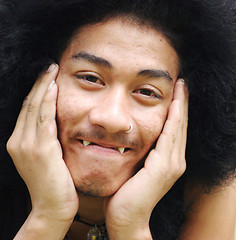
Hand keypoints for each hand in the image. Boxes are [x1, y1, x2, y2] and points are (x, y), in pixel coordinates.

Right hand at [7, 64, 77, 237]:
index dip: (38, 91)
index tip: (48, 75)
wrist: (52, 208)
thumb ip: (49, 140)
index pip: (28, 110)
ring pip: (34, 108)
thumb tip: (59, 123)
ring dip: (44, 87)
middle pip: (29, 104)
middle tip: (50, 65)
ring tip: (52, 70)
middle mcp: (19, 141)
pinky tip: (54, 88)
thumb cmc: (56, 184)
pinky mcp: (40, 151)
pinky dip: (48, 102)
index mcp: (20, 142)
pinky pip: (44, 120)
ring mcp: (27, 146)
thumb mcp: (49, 158)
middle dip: (40, 83)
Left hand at [104, 79, 187, 238]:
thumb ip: (141, 152)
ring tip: (181, 86)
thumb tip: (132, 136)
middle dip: (183, 103)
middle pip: (181, 125)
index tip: (177, 91)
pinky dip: (174, 118)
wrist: (126, 219)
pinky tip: (174, 103)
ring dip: (180, 105)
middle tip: (183, 82)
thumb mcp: (136, 168)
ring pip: (179, 127)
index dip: (178, 110)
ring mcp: (172, 164)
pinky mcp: (164, 167)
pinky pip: (170, 136)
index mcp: (169, 161)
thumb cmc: (125, 195)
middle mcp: (176, 161)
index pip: (176, 130)